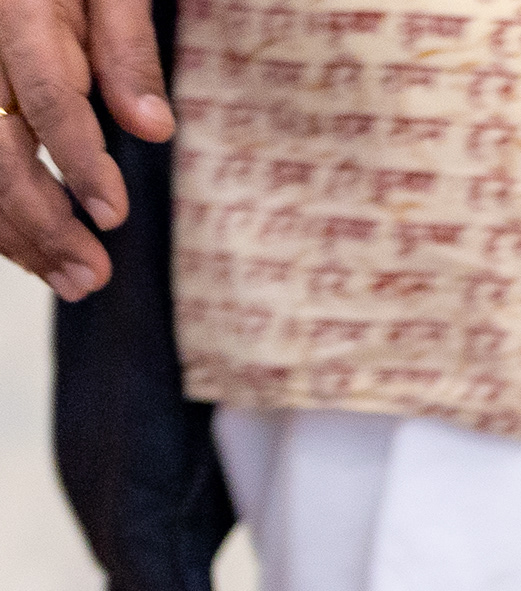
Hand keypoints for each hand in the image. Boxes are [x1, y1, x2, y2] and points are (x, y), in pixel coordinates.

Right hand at [0, 0, 168, 300]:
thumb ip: (128, 49)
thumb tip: (153, 127)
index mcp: (18, 11)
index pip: (46, 95)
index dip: (78, 160)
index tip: (112, 216)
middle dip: (42, 218)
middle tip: (93, 275)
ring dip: (15, 230)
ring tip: (71, 281)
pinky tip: (30, 251)